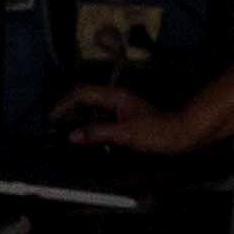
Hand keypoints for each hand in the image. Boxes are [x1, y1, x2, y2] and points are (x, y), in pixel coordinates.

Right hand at [54, 83, 200, 156]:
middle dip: (68, 111)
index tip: (52, 119)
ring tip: (69, 135)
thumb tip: (72, 135)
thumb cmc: (158, 132)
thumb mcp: (125, 134)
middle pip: (83, 99)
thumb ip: (97, 133)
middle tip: (57, 129)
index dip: (63, 104)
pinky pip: (101, 119)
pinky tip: (89, 139)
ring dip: (79, 120)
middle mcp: (115, 98)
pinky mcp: (124, 118)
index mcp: (114, 96)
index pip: (81, 93)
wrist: (182, 134)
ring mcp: (120, 108)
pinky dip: (91, 127)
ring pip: (92, 109)